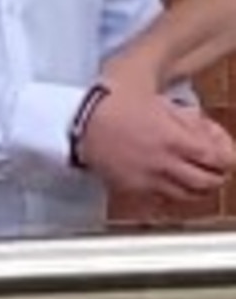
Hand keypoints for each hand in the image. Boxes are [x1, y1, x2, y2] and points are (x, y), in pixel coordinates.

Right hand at [78, 88, 235, 200]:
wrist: (78, 121)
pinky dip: (174, 193)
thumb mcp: (155, 98)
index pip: (216, 159)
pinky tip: (170, 181)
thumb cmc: (113, 101)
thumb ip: (185, 118)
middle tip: (215, 167)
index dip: (225, 156)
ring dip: (198, 187)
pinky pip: (164, 199)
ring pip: (189, 196)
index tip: (223, 152)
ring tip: (196, 175)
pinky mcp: (134, 190)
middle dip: (217, 174)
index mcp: (173, 138)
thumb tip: (204, 131)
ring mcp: (150, 181)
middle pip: (208, 182)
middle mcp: (165, 164)